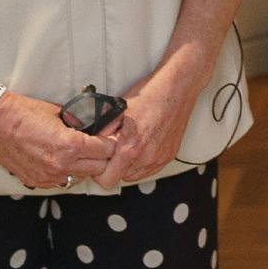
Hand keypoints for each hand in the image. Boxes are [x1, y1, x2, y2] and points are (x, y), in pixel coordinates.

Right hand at [0, 92, 116, 188]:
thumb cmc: (25, 112)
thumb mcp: (60, 113)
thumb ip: (81, 124)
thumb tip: (98, 128)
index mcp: (70, 145)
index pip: (106, 150)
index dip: (110, 142)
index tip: (108, 138)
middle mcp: (61, 165)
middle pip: (99, 168)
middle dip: (102, 157)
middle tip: (98, 146)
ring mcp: (48, 176)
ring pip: (81, 178)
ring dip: (85, 167)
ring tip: (79, 154)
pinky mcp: (37, 181)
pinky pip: (62, 182)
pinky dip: (67, 173)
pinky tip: (62, 160)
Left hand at [91, 50, 209, 187]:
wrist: (177, 88)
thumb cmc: (150, 95)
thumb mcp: (117, 111)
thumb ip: (102, 131)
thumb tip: (90, 142)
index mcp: (131, 147)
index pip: (106, 180)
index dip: (99, 171)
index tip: (99, 159)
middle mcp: (147, 157)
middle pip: (120, 178)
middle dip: (114, 166)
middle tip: (114, 147)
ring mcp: (160, 159)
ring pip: (135, 176)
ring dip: (128, 165)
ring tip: (129, 144)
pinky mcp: (169, 156)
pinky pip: (149, 170)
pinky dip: (142, 162)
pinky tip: (142, 145)